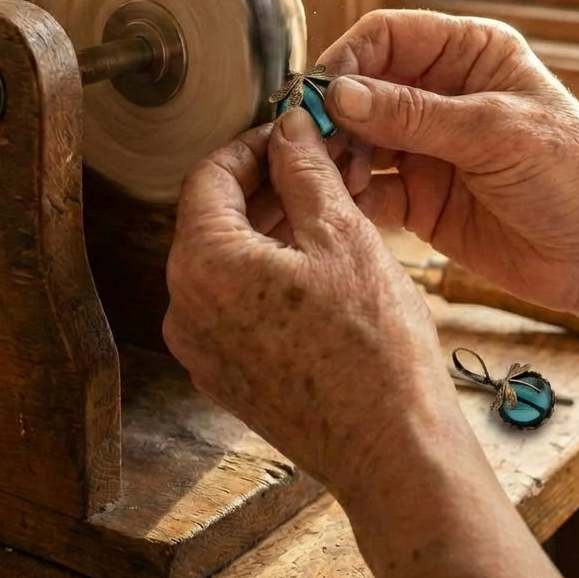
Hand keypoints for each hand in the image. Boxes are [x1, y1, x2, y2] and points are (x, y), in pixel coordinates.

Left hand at [163, 107, 458, 497]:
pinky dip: (268, 272)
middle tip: (317, 166)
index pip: (208, 176)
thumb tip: (289, 127)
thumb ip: (305, 170)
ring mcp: (203, 348)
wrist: (393, 450)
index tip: (289, 134)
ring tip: (326, 208)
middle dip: (266, 185)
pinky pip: (236, 303)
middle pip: (215, 219)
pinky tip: (316, 260)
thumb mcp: (342, 235)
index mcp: (203, 266)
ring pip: (228, 261)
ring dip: (270, 227)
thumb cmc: (373, 348)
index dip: (252, 145)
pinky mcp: (227, 374)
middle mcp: (185, 309)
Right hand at [320, 10, 578, 313]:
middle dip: (334, 115)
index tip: (319, 93)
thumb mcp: (495, 133)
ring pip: (359, 141)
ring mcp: (427, 148)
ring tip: (328, 181)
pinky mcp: (420, 198)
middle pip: (363, 89)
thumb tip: (339, 93)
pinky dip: (351, 198)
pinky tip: (342, 208)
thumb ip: (413, 114)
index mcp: (469, 55)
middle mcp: (441, 95)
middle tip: (311, 145)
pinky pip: (371, 191)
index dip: (348, 59)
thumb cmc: (576, 176)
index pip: (387, 37)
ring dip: (338, 158)